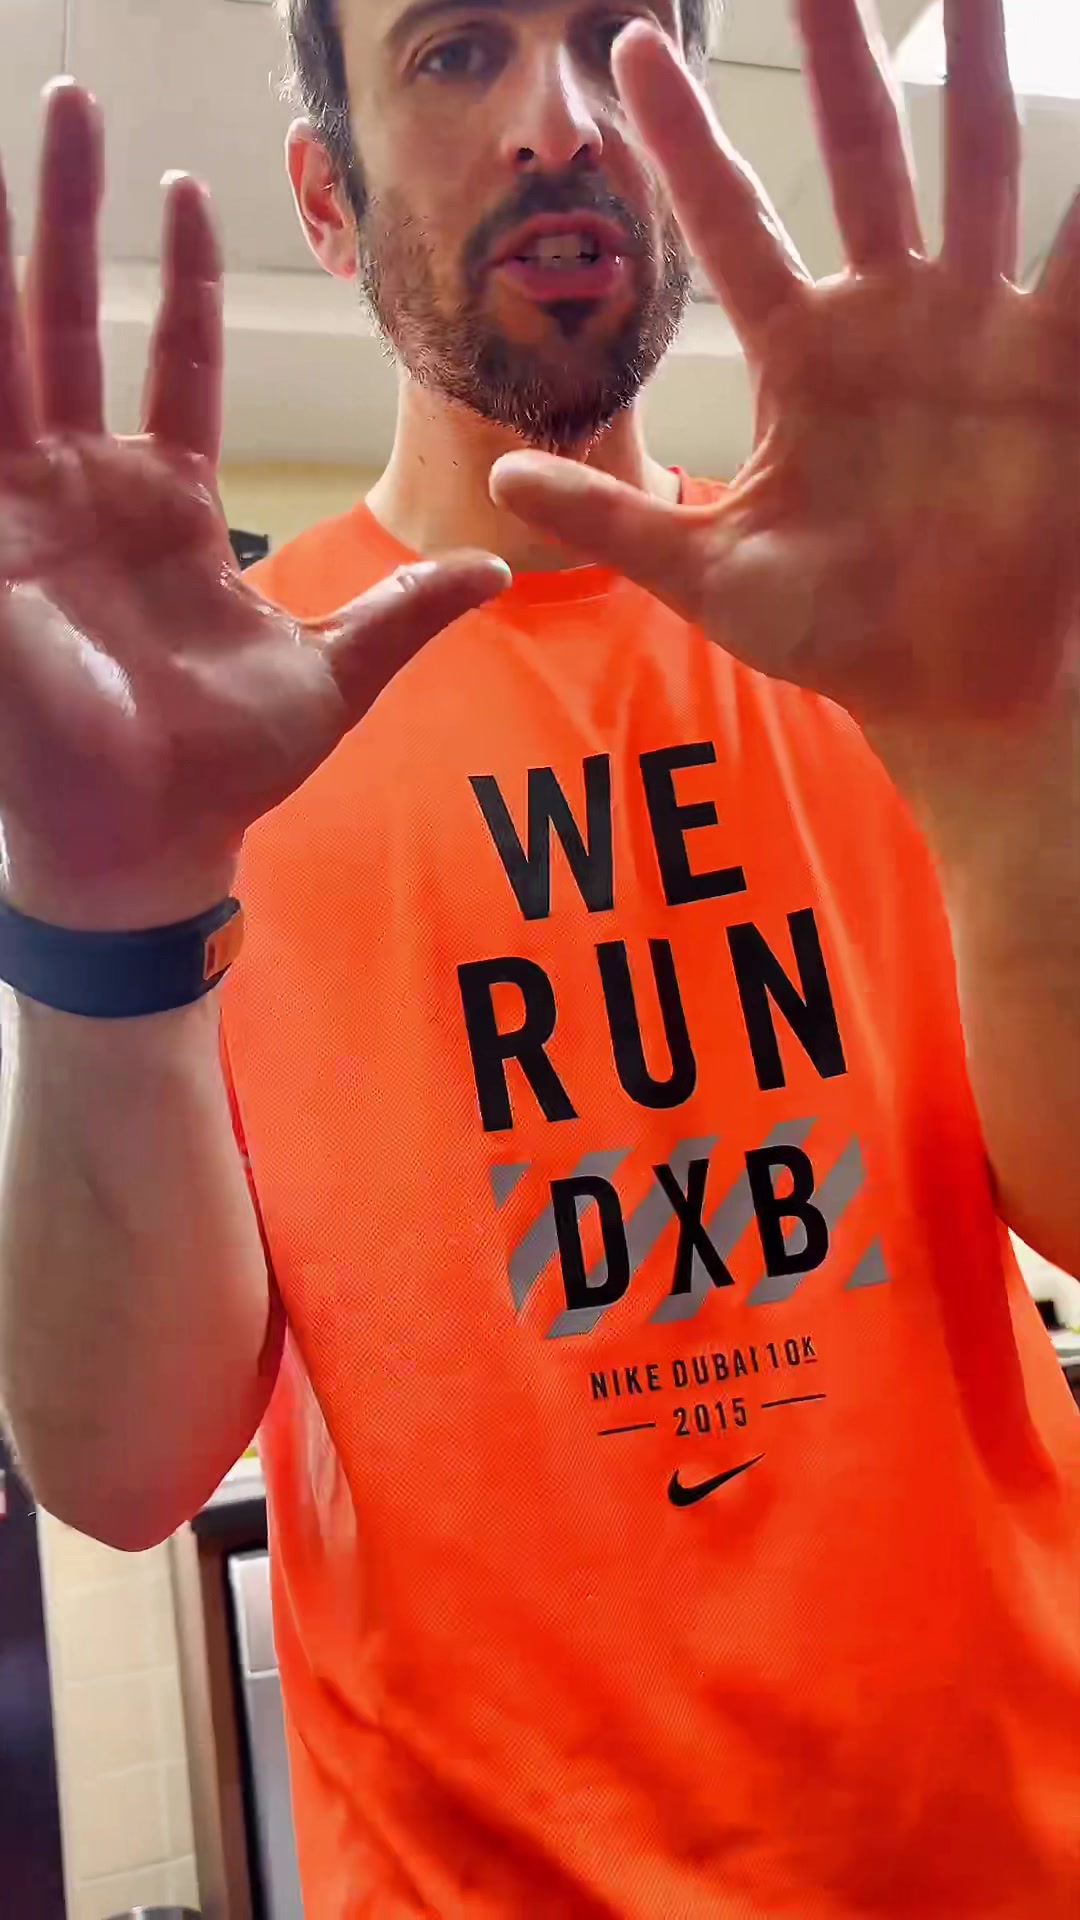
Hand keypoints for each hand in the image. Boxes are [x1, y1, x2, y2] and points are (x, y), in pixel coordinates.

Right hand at [0, 83, 506, 928]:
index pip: (177, 364)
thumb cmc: (231, 767)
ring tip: (12, 139)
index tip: (196, 195)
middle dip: (74, 216)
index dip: (186, 284)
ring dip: (12, 247)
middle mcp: (96, 491)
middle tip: (74, 100)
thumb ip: (408, 611)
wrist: (155, 840)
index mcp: (172, 509)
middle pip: (81, 323)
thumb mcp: (338, 671)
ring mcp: (36, 509)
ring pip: (17, 346)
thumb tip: (496, 565)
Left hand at [492, 0, 1079, 735]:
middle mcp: (889, 322)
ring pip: (974, 171)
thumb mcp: (708, 575)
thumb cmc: (832, 634)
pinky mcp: (1048, 368)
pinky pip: (1074, 266)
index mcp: (803, 357)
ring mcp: (973, 334)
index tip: (630, 49)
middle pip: (862, 157)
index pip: (733, 223)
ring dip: (979, 71)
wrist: (941, 687)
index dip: (684, 141)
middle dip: (841, 58)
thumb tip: (499, 484)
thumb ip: (615, 521)